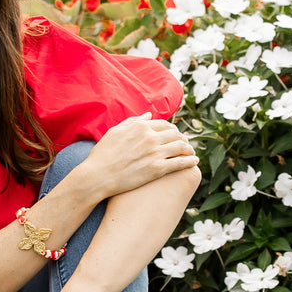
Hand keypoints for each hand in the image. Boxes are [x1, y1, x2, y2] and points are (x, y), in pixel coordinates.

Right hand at [82, 113, 197, 198]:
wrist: (97, 176)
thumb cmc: (102, 155)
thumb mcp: (115, 132)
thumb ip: (133, 121)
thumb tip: (149, 115)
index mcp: (140, 126)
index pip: (164, 124)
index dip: (172, 130)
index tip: (175, 135)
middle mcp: (149, 136)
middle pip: (175, 134)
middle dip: (183, 138)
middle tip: (186, 144)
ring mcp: (154, 152)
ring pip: (181, 146)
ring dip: (189, 149)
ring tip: (192, 153)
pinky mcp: (157, 169)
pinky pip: (180, 162)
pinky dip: (190, 161)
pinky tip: (194, 162)